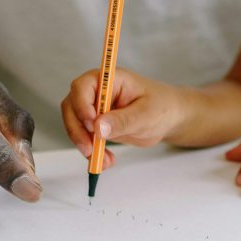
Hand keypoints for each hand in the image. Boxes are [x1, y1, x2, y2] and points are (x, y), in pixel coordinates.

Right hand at [61, 67, 184, 166]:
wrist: (169, 119)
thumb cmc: (162, 107)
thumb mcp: (146, 114)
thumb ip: (123, 120)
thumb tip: (98, 127)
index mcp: (110, 79)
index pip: (83, 86)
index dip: (82, 104)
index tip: (92, 124)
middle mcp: (98, 91)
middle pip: (72, 106)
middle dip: (78, 130)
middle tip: (90, 149)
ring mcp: (95, 108)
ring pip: (75, 124)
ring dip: (84, 144)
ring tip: (103, 161)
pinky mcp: (96, 125)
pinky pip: (85, 138)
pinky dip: (92, 151)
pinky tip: (107, 160)